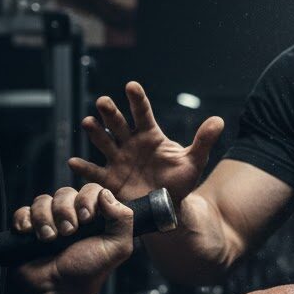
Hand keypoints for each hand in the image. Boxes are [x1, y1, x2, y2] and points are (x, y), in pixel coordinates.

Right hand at [15, 185, 133, 293]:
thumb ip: (123, 218)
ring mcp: (49, 221)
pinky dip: (25, 220)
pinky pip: (23, 211)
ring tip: (50, 239)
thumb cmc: (90, 270)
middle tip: (69, 233)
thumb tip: (107, 194)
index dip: (87, 199)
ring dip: (45, 219)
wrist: (60, 290)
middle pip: (65, 192)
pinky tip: (30, 233)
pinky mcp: (29, 229)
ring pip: (43, 200)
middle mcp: (72, 215)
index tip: (87, 219)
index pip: (91, 189)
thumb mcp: (117, 246)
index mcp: (95, 216)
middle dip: (66, 211)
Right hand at [69, 81, 223, 202]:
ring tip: (89, 123)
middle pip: (118, 124)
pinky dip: (84, 168)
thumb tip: (219, 120)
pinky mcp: (109, 180)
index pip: (143, 113)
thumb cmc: (180, 181)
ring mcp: (118, 160)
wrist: (168, 207)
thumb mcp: (194, 161)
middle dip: (110, 113)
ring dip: (95, 133)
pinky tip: (74, 162)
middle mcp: (130, 144)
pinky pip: (94, 173)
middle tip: (103, 101)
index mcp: (150, 136)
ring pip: (104, 143)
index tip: (131, 86)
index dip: (136, 100)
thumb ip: (204, 141)